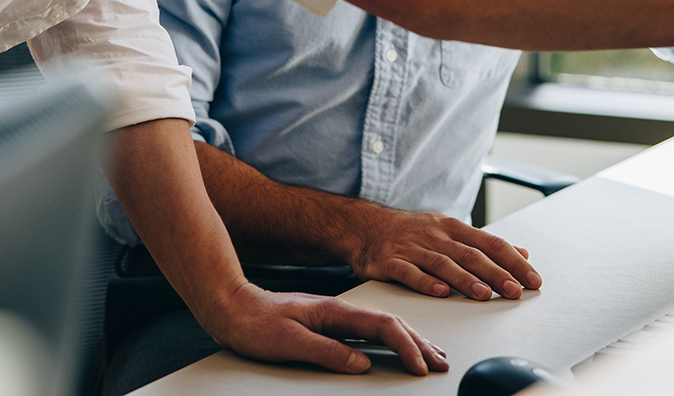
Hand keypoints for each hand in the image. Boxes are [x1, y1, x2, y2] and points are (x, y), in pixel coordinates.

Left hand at [201, 282, 448, 375]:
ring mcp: (336, 316)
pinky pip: (370, 331)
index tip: (421, 367)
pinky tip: (395, 347)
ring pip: (384, 326)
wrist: (232, 307)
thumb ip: (327, 351)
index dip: (406, 347)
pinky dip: (391, 339)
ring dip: (410, 340)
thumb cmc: (255, 324)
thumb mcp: (289, 342)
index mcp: (335, 312)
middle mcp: (340, 311)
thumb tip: (362, 363)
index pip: (383, 326)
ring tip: (430, 355)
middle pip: (391, 324)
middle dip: (419, 343)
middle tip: (441, 363)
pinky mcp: (330, 324)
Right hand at [341, 205, 539, 301]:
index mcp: (452, 227)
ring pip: (443, 264)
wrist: (364, 226)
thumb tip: (523, 253)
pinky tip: (440, 292)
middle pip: (470, 254)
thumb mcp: (449, 231)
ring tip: (484, 294)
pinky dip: (426, 282)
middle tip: (515, 291)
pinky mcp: (389, 261)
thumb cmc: (412, 232)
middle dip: (495, 273)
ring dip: (465, 280)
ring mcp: (411, 248)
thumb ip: (485, 244)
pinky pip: (409, 273)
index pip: (490, 243)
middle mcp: (435, 236)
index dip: (513, 261)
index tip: (532, 280)